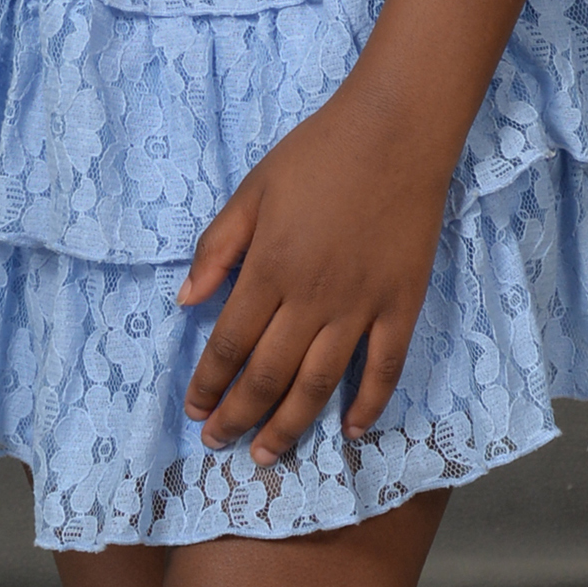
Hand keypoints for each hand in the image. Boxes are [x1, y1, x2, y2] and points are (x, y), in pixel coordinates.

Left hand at [176, 84, 453, 463]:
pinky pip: (384, 367)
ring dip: (289, 425)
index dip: (208, 382)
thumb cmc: (318, 153)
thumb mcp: (253, 189)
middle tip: (220, 443)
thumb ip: (217, 247)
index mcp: (269, 267)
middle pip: (268, 374)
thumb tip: (185, 302)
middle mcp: (311, 297)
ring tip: (267, 455)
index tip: (194, 410)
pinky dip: (368, 404)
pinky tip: (351, 430)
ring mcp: (361, 305)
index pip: (229, 342)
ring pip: (319, 383)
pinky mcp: (402, 304)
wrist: (395, 131)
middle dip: (238, 416)